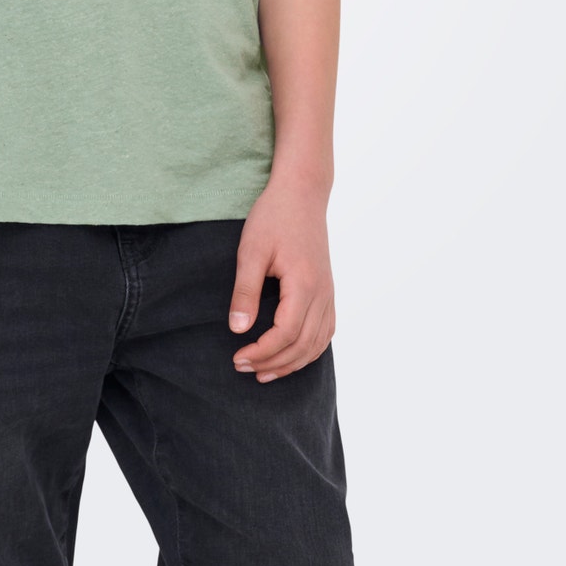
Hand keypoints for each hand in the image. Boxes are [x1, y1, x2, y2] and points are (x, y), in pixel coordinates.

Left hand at [228, 178, 334, 382]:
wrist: (301, 193)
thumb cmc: (273, 217)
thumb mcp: (251, 250)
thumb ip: (245, 291)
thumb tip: (238, 329)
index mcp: (304, 284)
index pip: (286, 334)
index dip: (262, 352)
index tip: (237, 358)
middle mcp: (322, 293)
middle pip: (303, 345)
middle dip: (273, 363)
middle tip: (243, 368)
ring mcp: (328, 293)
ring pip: (317, 343)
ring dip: (292, 363)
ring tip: (264, 372)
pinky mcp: (327, 290)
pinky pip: (326, 331)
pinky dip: (309, 350)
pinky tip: (291, 356)